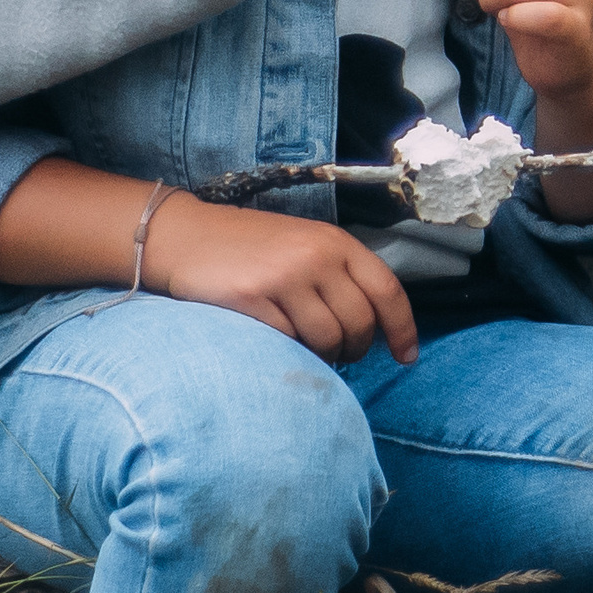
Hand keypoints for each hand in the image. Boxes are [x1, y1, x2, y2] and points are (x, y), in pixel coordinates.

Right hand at [149, 194, 417, 364]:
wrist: (187, 236)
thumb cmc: (251, 247)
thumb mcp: (305, 245)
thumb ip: (339, 276)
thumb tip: (373, 327)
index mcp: (336, 242)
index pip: (387, 290)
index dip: (402, 329)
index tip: (406, 356)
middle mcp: (316, 256)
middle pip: (360, 324)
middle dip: (355, 349)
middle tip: (338, 352)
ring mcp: (284, 277)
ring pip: (327, 340)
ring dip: (323, 355)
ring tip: (305, 345)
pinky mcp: (252, 299)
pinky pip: (287, 343)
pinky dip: (288, 350)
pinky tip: (276, 338)